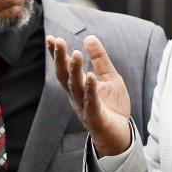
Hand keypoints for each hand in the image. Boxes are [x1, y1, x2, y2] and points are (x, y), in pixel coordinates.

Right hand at [47, 35, 131, 156]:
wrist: (120, 134)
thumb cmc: (112, 106)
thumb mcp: (109, 77)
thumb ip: (99, 59)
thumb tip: (89, 37)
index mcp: (77, 87)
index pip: (64, 68)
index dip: (56, 54)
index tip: (51, 38)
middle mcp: (76, 96)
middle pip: (64, 76)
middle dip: (59, 59)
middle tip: (57, 41)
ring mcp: (84, 107)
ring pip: (76, 88)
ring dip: (75, 70)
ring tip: (76, 54)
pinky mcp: (95, 117)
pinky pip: (91, 102)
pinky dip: (90, 89)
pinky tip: (90, 76)